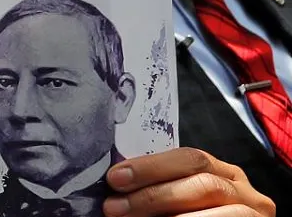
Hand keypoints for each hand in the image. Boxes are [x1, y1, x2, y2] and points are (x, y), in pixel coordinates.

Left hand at [104, 147, 274, 216]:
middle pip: (200, 181)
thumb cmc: (189, 213)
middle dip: (152, 193)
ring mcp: (254, 213)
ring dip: (163, 210)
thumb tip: (116, 184)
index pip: (189, 158)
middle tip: (114, 206)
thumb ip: (158, 186)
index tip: (114, 178)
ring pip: (209, 198)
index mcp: (222, 171)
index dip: (150, 167)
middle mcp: (242, 190)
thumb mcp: (177, 198)